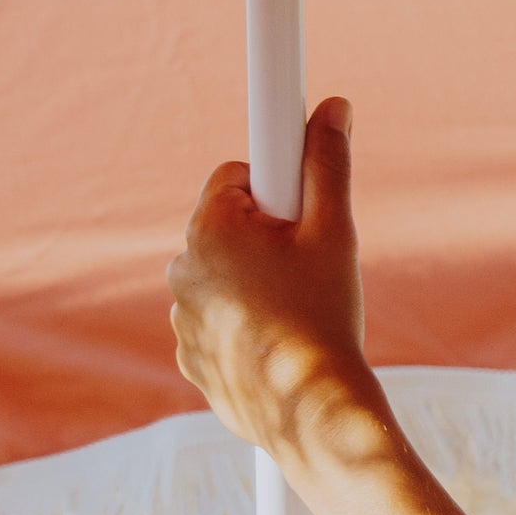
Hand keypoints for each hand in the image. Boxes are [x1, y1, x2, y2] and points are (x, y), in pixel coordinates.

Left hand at [168, 96, 383, 466]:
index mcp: (211, 229)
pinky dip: (246, 320)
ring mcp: (180, 317)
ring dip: (257, 277)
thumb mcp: (334, 229)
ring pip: (226, 273)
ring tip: (301, 305)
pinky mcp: (191, 355)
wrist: (311, 407)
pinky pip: (219, 317)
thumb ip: (328, 163)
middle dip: (270, 233)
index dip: (279, 184)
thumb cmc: (323, 312)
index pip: (238, 173)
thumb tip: (332, 107)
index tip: (298, 199)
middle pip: (232, 225)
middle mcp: (181, 268)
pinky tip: (283, 337)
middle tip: (311, 259)